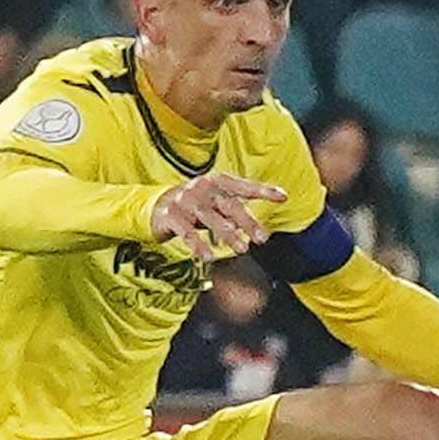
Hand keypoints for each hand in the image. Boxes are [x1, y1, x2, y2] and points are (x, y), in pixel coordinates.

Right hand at [151, 171, 284, 262]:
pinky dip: (199, 246)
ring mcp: (185, 200)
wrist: (154, 206)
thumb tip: (258, 231)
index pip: (244, 186)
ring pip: (211, 220)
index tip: (284, 197)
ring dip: (228, 235)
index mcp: (216, 181)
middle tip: (263, 239)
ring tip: (242, 250)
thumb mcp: (215, 204)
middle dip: (248, 223)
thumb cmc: (194, 206)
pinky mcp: (170, 216)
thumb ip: (235, 212)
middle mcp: (202, 187)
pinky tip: (209, 257)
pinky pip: (187, 233)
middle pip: (230, 205)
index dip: (264, 191)